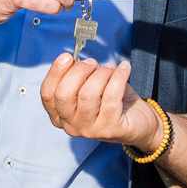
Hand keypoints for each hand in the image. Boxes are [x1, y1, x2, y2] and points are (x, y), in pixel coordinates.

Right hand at [40, 52, 159, 151]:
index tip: (67, 57)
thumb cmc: (110, 101)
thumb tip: (76, 60)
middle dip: (78, 71)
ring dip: (100, 74)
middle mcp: (71, 125)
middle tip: (92, 63)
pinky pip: (111, 96)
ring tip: (109, 69)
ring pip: (88, 94)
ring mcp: (89, 130)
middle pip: (64, 94)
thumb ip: (78, 76)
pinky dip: (119, 76)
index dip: (55, 72)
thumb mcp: (89, 87)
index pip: (47, 94)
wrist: (138, 123)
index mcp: (60, 115)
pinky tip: (124, 68)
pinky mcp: (109, 129)